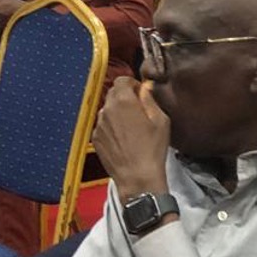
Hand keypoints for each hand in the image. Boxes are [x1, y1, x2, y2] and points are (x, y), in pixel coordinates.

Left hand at [92, 77, 170, 198]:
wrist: (137, 177)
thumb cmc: (152, 149)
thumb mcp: (161, 120)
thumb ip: (150, 99)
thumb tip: (144, 88)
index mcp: (124, 101)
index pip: (122, 80)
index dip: (132, 84)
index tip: (141, 94)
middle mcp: (107, 109)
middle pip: (113, 93)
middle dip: (125, 97)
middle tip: (138, 110)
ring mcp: (99, 125)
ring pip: (107, 110)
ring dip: (117, 113)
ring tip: (131, 128)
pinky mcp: (95, 138)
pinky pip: (103, 125)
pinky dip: (112, 127)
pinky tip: (123, 140)